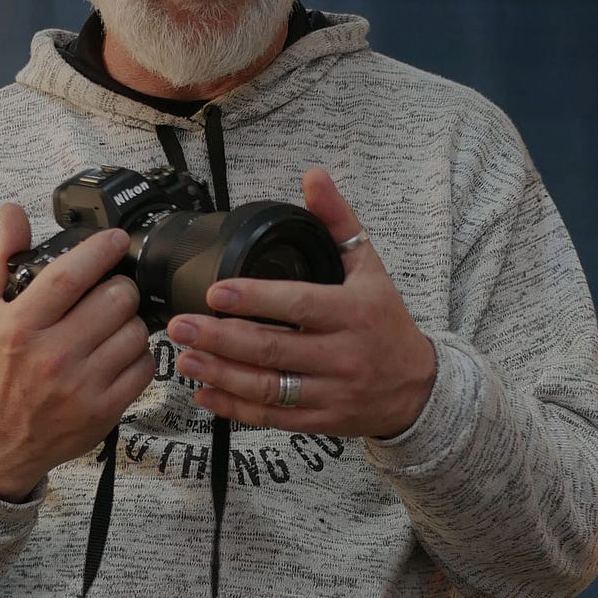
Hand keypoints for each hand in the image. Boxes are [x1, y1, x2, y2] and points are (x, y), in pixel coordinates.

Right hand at [0, 206, 154, 499]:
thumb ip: (2, 259)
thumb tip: (13, 211)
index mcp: (20, 325)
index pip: (71, 274)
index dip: (101, 250)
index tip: (116, 239)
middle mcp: (52, 355)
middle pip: (116, 299)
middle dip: (121, 286)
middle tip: (112, 291)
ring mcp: (81, 385)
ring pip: (137, 331)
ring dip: (131, 322)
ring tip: (114, 325)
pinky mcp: (104, 409)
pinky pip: (145, 366)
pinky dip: (139, 355)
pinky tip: (119, 354)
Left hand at [166, 168, 438, 439]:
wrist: (418, 387)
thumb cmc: (386, 320)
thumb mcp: (370, 267)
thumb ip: (338, 221)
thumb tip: (314, 176)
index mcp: (353, 312)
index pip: (298, 304)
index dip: (254, 299)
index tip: (216, 292)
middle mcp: (343, 354)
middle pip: (272, 348)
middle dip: (220, 337)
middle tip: (180, 325)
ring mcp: (332, 392)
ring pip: (268, 387)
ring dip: (221, 374)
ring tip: (185, 358)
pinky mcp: (322, 420)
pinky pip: (273, 417)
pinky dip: (235, 408)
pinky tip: (206, 393)